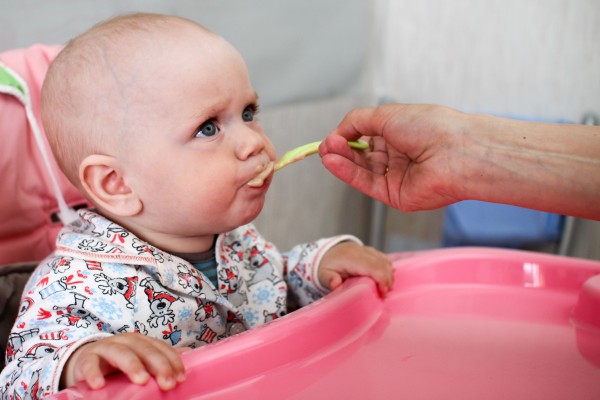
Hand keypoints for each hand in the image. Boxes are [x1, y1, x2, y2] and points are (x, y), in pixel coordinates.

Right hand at [61, 332, 187, 390]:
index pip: (160, 348)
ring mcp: (105, 348)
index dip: (172, 361)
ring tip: (141, 380)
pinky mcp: (86, 359)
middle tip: (167, 383)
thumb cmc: (118, 363)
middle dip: (158, 365)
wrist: (85, 361)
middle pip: (144, 350)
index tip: (181, 378)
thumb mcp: (141, 359)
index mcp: (141, 342)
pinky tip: (99, 385)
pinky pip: (89, 365)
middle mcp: (125, 342)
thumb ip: (161, 357)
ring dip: (132, 365)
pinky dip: (93, 373)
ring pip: (120, 353)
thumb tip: (189, 354)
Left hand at [318, 242, 392, 295]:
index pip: (372, 267)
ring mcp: (366, 250)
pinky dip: (387, 268)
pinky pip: (383, 257)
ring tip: (385, 289)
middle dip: (388, 280)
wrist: (326, 252)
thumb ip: (329, 280)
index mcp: (350, 258)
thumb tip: (336, 285)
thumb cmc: (326, 266)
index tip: (383, 292)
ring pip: (384, 260)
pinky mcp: (369, 251)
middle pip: (382, 264)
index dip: (382, 279)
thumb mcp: (323, 275)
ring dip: (389, 275)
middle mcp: (360, 252)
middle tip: (385, 294)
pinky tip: (386, 278)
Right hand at [319, 104, 465, 210]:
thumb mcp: (387, 114)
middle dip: (342, 149)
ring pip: (361, 170)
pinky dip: (348, 174)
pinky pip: (367, 184)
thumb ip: (357, 121)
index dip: (347, 136)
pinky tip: (333, 163)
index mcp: (400, 133)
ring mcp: (396, 176)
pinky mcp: (395, 195)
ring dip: (342, 161)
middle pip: (361, 154)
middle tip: (326, 146)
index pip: (366, 136)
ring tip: (326, 153)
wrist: (456, 153)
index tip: (331, 137)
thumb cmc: (431, 128)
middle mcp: (398, 154)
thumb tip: (337, 133)